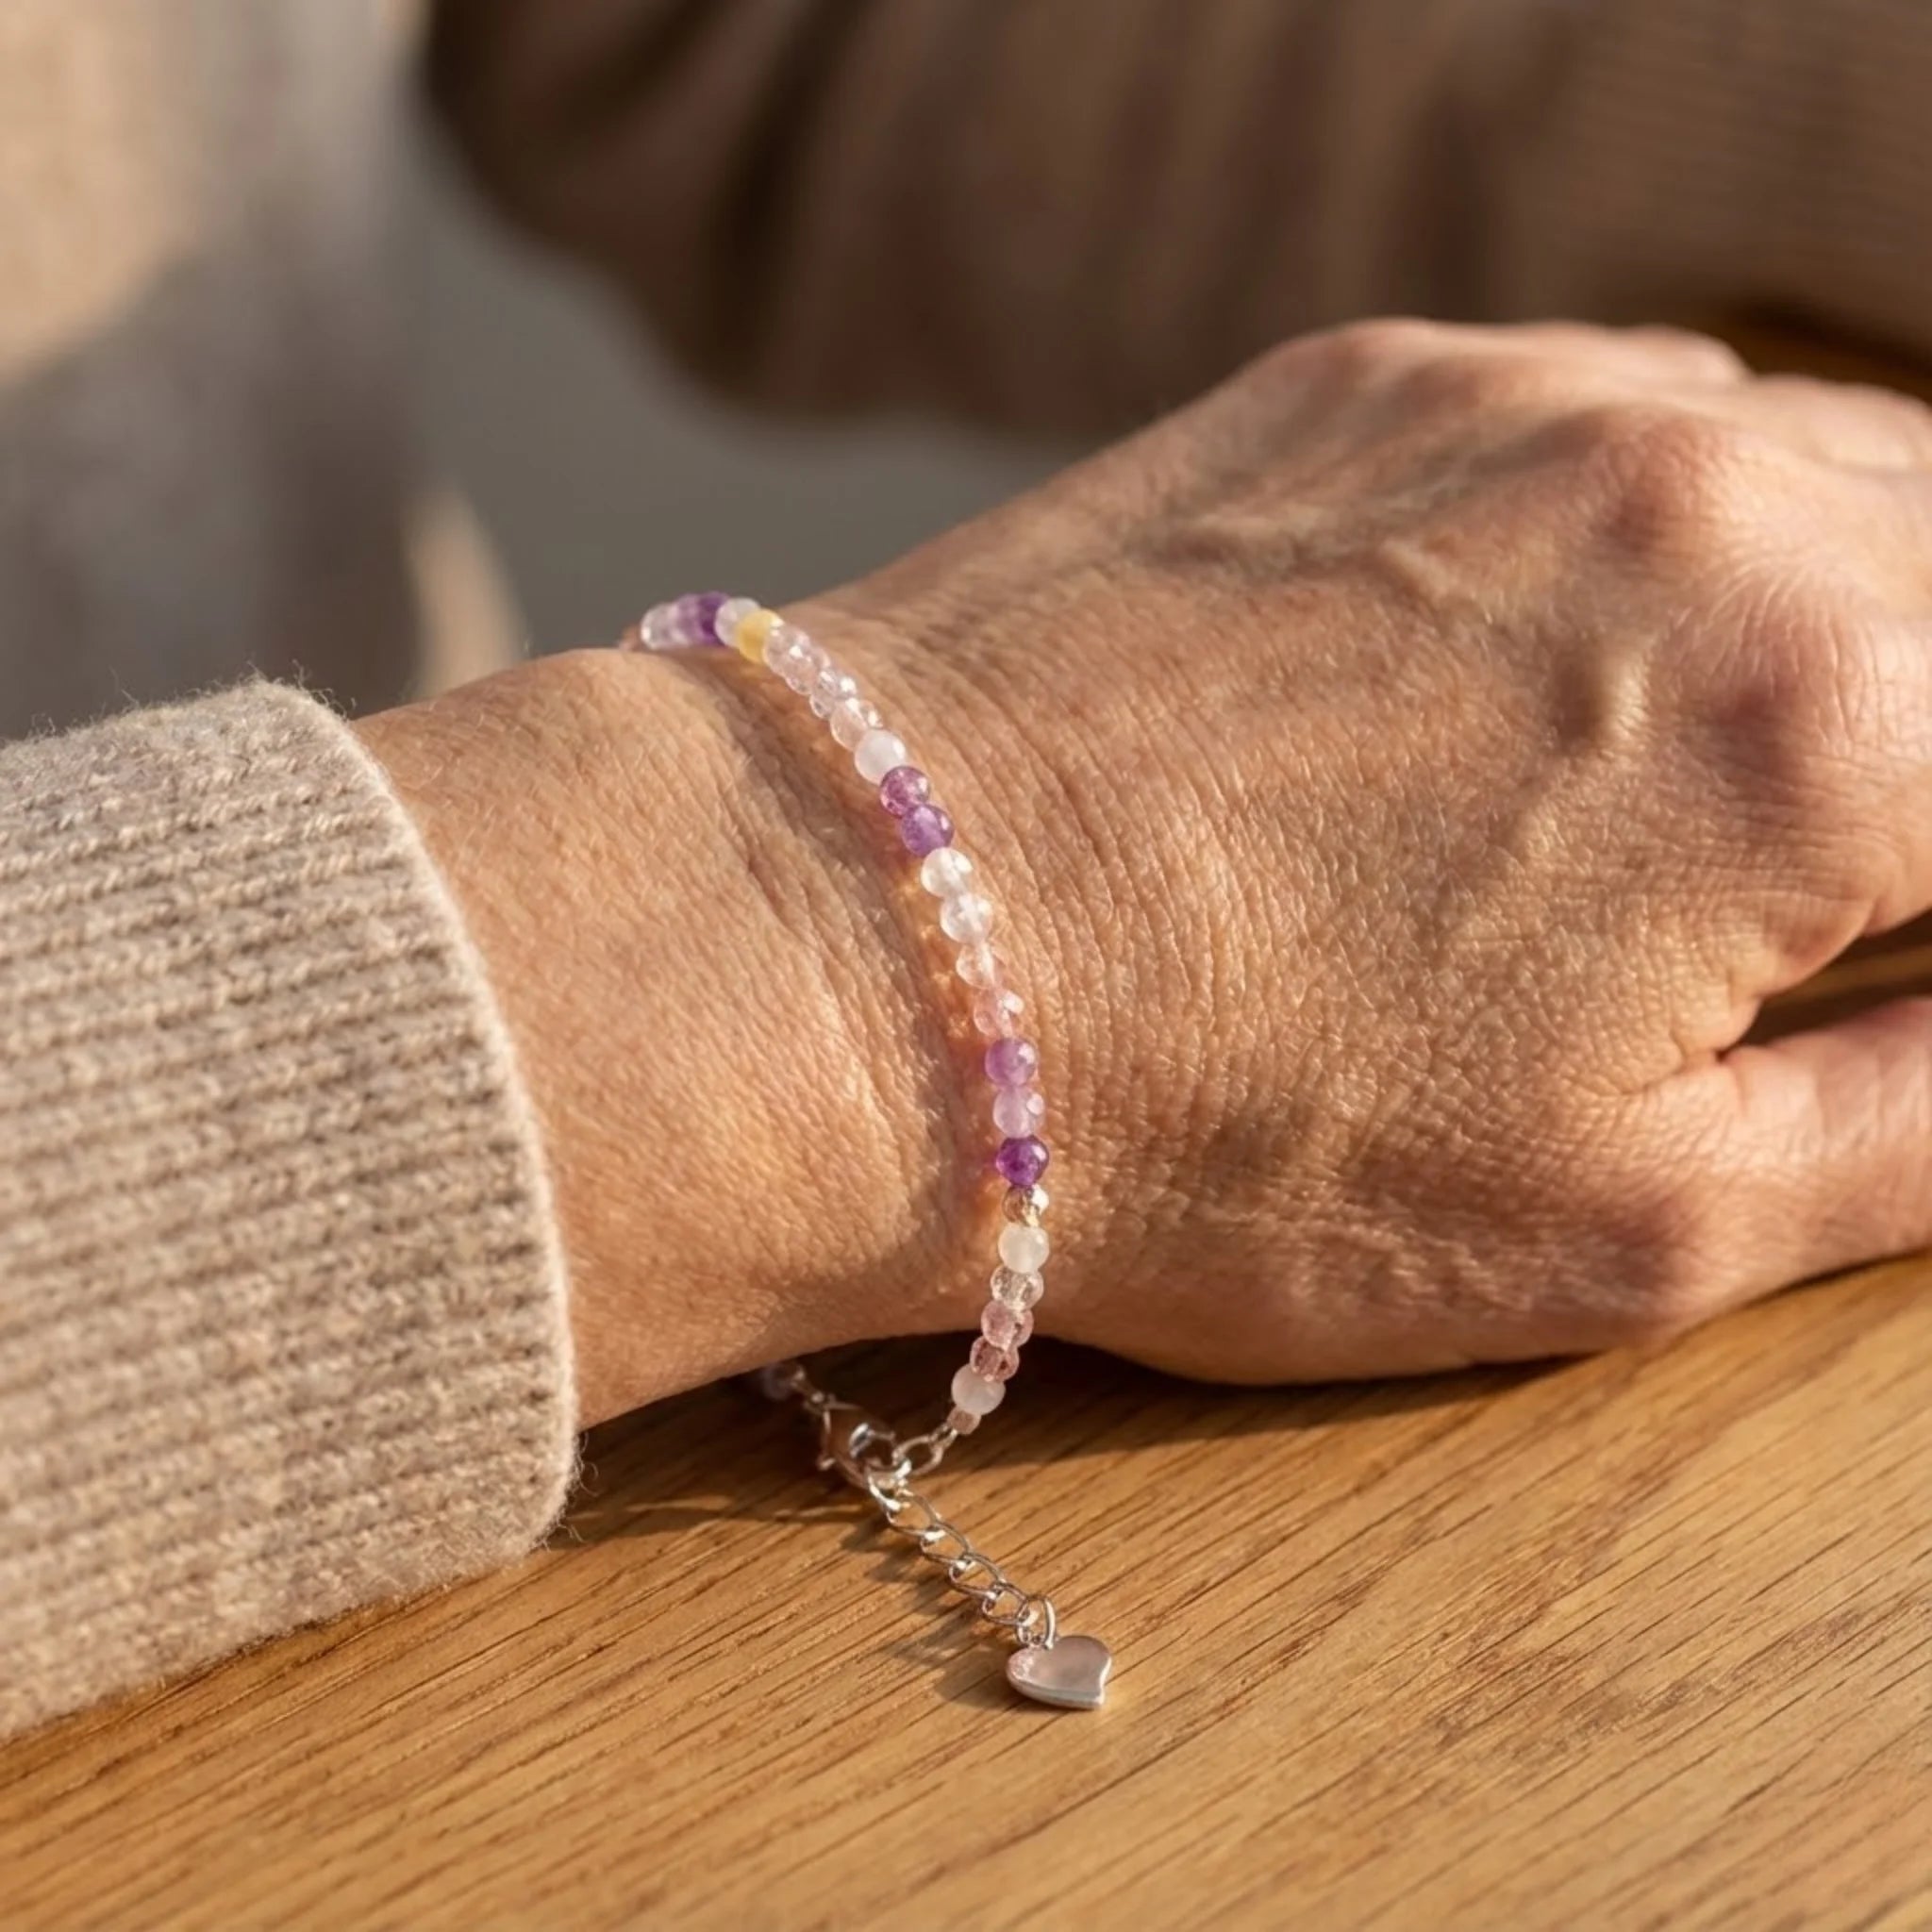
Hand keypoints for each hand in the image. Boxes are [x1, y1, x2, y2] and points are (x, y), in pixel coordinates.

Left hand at [366, 321, 1931, 1414]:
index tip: (1869, 941)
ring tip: (1703, 767)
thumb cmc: (1211, 1134)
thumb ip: (1926, 1121)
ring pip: (1818, 462)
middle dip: (1921, 733)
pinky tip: (1553, 642)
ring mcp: (1520, 406)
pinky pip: (1620, 405)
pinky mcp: (1365, 380)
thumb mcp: (1627, 1229)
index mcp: (1828, 724)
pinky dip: (1660, 514)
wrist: (852, 958)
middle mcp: (1704, 501)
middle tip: (1806, 881)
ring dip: (1831, 601)